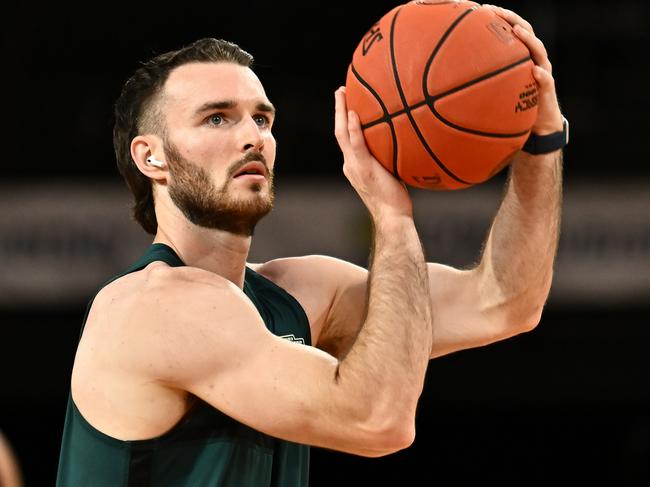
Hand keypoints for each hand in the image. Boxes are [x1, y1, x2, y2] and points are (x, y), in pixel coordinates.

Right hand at [334, 87, 412, 219]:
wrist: (393, 217)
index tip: (349, 103)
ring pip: (342, 134)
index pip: (346, 138)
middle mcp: (350, 164)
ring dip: (341, 111)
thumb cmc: (397, 200)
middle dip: (339, 109)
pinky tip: (355, 113)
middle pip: (339, 131)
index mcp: (355, 165)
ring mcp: (355, 167)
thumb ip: (392, 158)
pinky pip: (356, 145)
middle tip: (341, 90)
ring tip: (343, 92)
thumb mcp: (392, 174)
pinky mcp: (364, 169)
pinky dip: (354, 128)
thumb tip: (409, 142)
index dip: (345, 120)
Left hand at [484, 5, 563, 134]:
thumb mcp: (498, 89)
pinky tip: (535, 71)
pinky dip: (541, 74)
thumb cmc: (514, 105)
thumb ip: (484, 80)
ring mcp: (543, 72)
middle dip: (513, 20)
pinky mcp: (547, 89)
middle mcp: (534, 60)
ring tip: (518, 31)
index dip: (502, 18)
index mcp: (521, 57)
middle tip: (498, 12)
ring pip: (539, 51)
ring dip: (528, 40)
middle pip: (527, 33)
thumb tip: (452, 79)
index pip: (514, 31)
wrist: (538, 124)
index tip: (484, 8)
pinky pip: (546, 80)